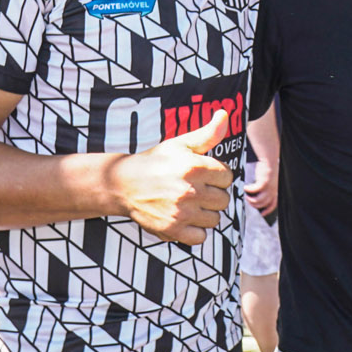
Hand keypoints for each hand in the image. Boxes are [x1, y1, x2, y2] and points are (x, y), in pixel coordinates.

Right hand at [118, 109, 232, 244]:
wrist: (123, 184)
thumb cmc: (156, 161)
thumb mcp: (180, 144)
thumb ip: (207, 133)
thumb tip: (225, 114)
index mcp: (194, 167)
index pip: (227, 177)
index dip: (217, 175)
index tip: (203, 175)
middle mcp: (189, 190)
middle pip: (223, 199)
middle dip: (213, 195)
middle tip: (196, 190)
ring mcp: (181, 212)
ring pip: (214, 219)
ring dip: (205, 213)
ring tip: (190, 204)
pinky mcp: (172, 230)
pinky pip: (200, 237)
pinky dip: (195, 231)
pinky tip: (184, 219)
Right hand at [244, 161, 276, 213]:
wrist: (270, 160)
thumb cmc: (269, 170)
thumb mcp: (270, 181)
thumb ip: (266, 189)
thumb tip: (257, 195)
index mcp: (276, 191)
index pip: (273, 204)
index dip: (268, 210)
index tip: (262, 214)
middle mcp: (273, 191)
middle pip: (263, 204)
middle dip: (255, 205)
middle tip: (249, 201)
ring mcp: (269, 187)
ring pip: (259, 200)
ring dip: (251, 200)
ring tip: (247, 197)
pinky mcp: (264, 182)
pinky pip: (254, 190)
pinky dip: (249, 190)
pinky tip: (245, 188)